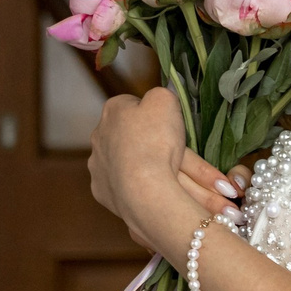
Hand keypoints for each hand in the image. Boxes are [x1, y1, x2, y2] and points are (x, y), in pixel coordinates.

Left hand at [87, 88, 242, 257]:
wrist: (144, 190)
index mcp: (113, 111)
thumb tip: (159, 99)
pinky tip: (166, 195)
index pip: (136, 106)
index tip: (176, 128)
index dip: (159, 116)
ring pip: (136, 167)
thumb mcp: (165, 101)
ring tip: (191, 184)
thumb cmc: (155, 140)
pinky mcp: (104, 193)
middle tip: (186, 159)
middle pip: (138, 139)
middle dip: (165, 150)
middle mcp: (100, 137)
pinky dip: (149, 191)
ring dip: (162, 174)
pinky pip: (132, 189)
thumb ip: (162, 95)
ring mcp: (99, 168)